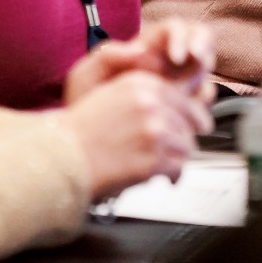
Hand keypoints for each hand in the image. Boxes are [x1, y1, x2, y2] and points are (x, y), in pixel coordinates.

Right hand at [58, 69, 212, 199]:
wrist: (62, 156)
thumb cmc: (80, 131)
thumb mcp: (110, 94)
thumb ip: (144, 96)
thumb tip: (174, 110)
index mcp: (141, 84)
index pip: (183, 99)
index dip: (193, 115)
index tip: (199, 124)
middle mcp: (151, 104)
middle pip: (188, 124)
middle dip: (184, 140)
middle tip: (176, 151)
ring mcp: (154, 131)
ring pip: (186, 147)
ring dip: (178, 159)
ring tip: (166, 167)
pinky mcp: (153, 159)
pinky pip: (177, 168)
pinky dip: (173, 176)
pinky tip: (164, 178)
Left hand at [63, 18, 214, 106]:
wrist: (85, 141)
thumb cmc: (84, 103)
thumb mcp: (86, 76)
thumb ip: (107, 56)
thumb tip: (140, 49)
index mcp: (147, 47)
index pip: (174, 29)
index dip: (182, 37)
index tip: (178, 55)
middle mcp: (166, 62)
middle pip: (198, 42)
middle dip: (203, 47)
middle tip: (198, 60)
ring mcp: (175, 84)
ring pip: (202, 74)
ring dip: (202, 80)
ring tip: (192, 96)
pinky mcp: (178, 108)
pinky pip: (198, 103)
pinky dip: (197, 108)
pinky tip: (185, 117)